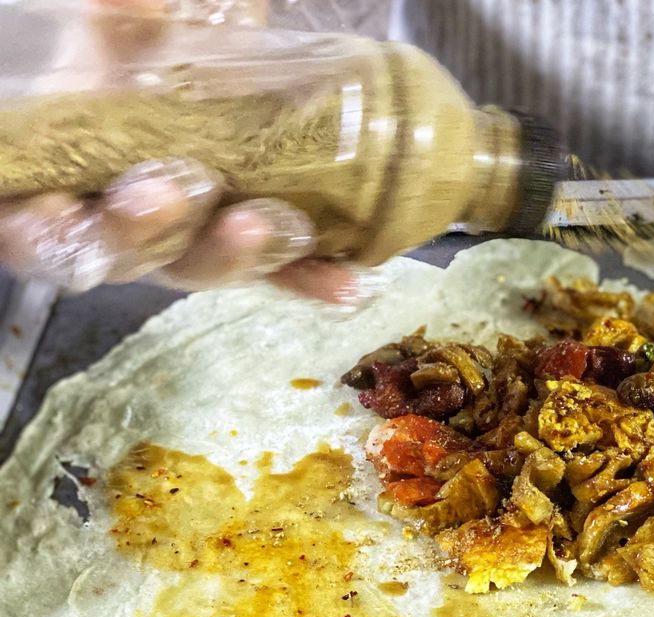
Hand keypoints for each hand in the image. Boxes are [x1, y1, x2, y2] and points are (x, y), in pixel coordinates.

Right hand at [0, 0, 365, 302]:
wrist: (217, 69)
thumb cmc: (143, 56)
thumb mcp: (124, 33)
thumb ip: (120, 19)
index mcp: (66, 181)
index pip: (35, 231)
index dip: (41, 234)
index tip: (58, 215)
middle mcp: (126, 227)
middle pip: (126, 256)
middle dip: (151, 233)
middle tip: (182, 193)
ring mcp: (193, 244)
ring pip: (207, 267)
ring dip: (243, 255)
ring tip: (280, 224)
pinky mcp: (258, 252)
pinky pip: (286, 275)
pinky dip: (314, 278)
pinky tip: (346, 282)